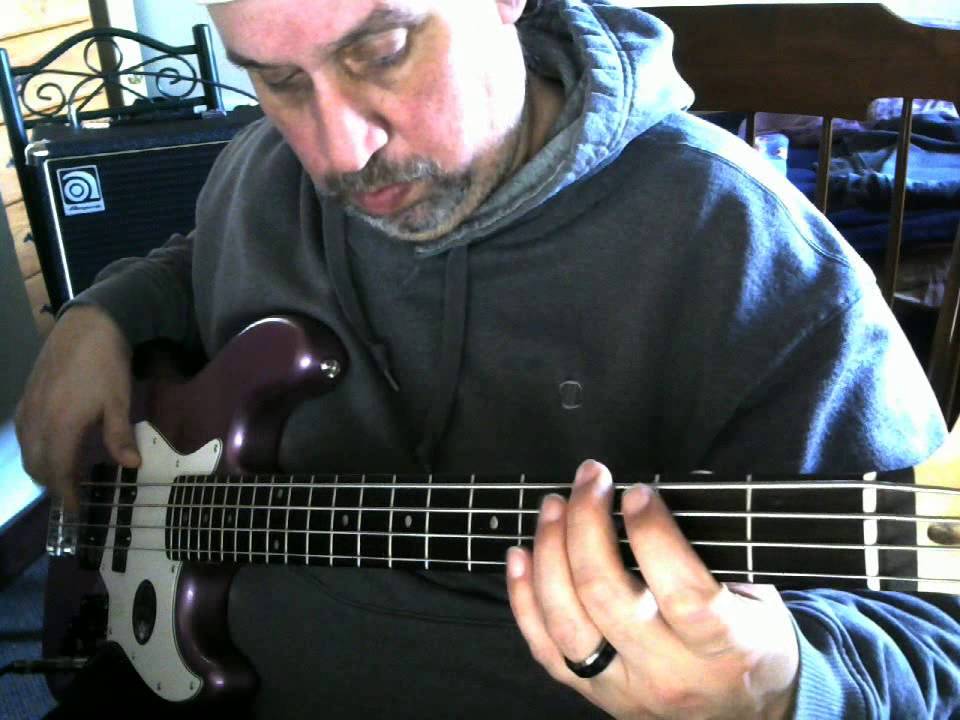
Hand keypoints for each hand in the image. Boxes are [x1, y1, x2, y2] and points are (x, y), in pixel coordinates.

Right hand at [15, 305, 139, 510]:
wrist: (86, 326)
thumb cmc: (106, 364)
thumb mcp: (119, 401)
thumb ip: (120, 435)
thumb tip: (131, 466)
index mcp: (60, 424)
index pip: (57, 470)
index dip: (65, 493)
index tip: (74, 511)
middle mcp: (37, 420)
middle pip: (37, 465)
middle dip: (52, 485)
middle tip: (71, 497)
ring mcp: (28, 407)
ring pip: (26, 451)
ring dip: (40, 469)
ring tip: (61, 478)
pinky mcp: (26, 396)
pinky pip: (22, 433)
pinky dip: (32, 449)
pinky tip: (47, 450)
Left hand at [506, 461, 798, 719]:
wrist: (746, 717)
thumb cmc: (754, 642)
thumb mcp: (762, 598)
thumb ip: (714, 555)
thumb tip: (651, 495)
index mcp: (727, 648)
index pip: (685, 594)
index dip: (654, 536)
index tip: (638, 493)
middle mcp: (670, 673)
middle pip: (606, 595)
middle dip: (587, 523)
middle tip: (590, 478)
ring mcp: (625, 688)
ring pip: (566, 620)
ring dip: (550, 552)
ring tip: (554, 505)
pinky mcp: (593, 693)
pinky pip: (544, 647)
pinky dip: (524, 597)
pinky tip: (520, 554)